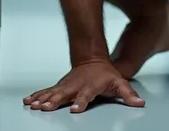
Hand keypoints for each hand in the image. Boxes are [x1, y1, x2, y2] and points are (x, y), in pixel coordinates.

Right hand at [23, 60, 144, 112]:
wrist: (93, 59)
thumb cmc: (105, 74)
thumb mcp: (119, 82)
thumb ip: (128, 94)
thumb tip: (140, 103)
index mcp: (91, 86)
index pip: (86, 95)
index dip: (81, 102)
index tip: (75, 110)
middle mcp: (76, 86)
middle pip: (65, 95)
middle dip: (55, 102)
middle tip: (46, 108)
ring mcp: (67, 86)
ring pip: (53, 93)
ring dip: (43, 99)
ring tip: (34, 106)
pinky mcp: (60, 86)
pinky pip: (46, 91)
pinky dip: (37, 96)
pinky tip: (28, 101)